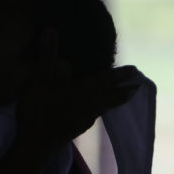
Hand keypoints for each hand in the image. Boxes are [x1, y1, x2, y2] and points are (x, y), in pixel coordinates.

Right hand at [16, 27, 138, 158]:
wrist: (35, 145)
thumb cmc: (37, 111)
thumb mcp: (38, 80)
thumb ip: (46, 55)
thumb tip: (50, 29)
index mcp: (85, 90)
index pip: (109, 79)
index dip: (122, 73)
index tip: (135, 70)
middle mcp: (91, 104)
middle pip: (115, 96)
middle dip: (126, 90)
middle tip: (137, 86)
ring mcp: (86, 119)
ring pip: (106, 108)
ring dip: (115, 101)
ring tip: (119, 97)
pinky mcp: (78, 129)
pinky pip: (95, 116)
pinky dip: (100, 110)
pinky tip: (94, 112)